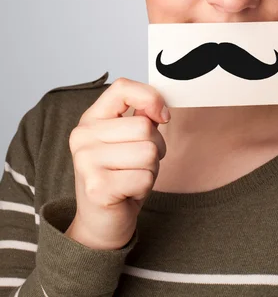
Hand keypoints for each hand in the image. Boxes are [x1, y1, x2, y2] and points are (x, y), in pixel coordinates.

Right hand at [65, 77, 169, 249]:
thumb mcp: (128, 141)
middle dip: (156, 147)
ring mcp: (87, 162)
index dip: (150, 98)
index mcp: (90, 119)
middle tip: (139, 164)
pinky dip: (145, 187)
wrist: (100, 223)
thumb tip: (159, 109)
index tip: (162, 116)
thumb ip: (141, 117)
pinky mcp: (98, 187)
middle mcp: (83, 136)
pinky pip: (145, 177)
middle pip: (144, 127)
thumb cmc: (120, 176)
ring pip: (149, 152)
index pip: (122, 88)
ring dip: (151, 169)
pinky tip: (128, 192)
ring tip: (133, 177)